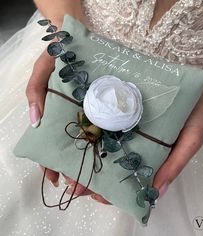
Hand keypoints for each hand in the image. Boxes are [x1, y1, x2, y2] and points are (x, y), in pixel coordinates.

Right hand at [25, 50, 110, 201]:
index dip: (50, 164)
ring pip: (86, 146)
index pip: (48, 146)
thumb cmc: (57, 55)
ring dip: (88, 164)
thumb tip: (34, 120)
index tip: (56, 181)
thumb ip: (35, 93)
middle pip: (70, 151)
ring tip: (94, 181)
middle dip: (73, 170)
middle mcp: (71, 119)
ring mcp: (87, 115)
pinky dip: (103, 146)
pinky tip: (109, 157)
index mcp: (54, 115)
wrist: (76, 41)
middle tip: (80, 188)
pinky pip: (102, 130)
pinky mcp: (101, 109)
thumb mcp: (41, 71)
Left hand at [73, 74, 202, 203]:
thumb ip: (175, 165)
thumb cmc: (195, 119)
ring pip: (104, 145)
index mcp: (147, 156)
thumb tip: (156, 193)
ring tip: (69, 164)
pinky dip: (93, 130)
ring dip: (87, 155)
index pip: (126, 179)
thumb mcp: (189, 143)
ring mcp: (127, 127)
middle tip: (74, 183)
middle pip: (110, 163)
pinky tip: (80, 133)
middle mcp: (134, 143)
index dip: (112, 190)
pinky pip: (106, 122)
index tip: (97, 194)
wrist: (198, 93)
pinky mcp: (124, 110)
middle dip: (91, 175)